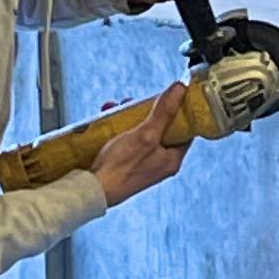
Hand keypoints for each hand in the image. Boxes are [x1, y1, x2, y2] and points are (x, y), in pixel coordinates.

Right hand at [87, 83, 202, 207]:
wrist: (93, 190)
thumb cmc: (120, 167)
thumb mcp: (146, 134)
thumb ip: (164, 111)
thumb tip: (181, 88)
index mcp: (172, 160)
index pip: (186, 131)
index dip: (181, 112)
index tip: (174, 97)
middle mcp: (160, 163)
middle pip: (162, 129)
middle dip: (149, 111)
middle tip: (140, 101)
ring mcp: (142, 164)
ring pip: (142, 132)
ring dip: (130, 117)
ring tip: (118, 106)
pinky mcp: (125, 164)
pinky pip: (126, 140)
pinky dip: (119, 127)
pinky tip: (108, 118)